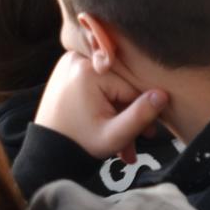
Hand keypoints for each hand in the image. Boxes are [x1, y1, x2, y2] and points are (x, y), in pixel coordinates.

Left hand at [34, 52, 165, 160]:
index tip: (147, 135)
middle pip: (120, 87)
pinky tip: (106, 125)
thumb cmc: (79, 144)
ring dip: (116, 114)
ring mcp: (71, 63)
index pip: (132, 89)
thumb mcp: (115, 135)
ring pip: (110, 88)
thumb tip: (163, 95)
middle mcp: (78, 59)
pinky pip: (97, 84)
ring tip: (121, 143)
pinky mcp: (69, 70)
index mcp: (89, 71)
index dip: (141, 113)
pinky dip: (103, 104)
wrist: (46, 150)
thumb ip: (141, 115)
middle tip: (134, 143)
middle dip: (128, 116)